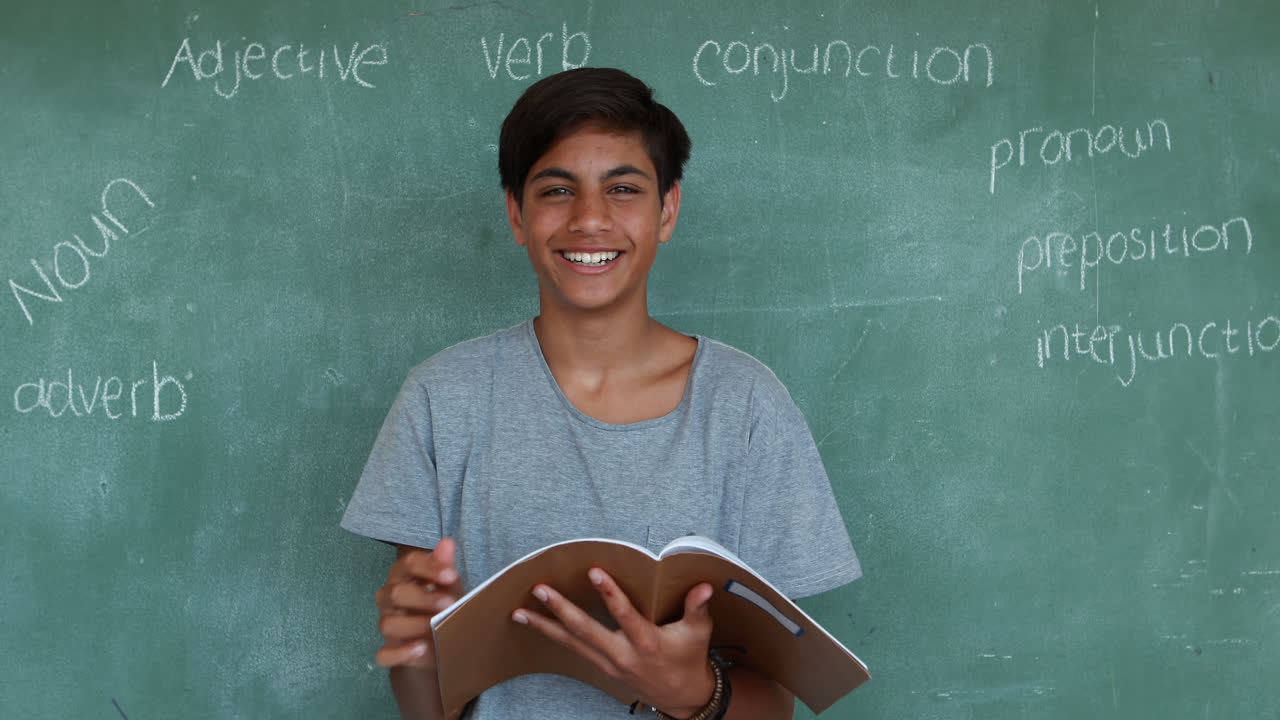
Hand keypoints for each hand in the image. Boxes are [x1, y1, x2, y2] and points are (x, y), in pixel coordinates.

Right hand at [374, 537, 463, 667]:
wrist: (440, 638)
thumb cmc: (441, 603)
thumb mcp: (448, 584)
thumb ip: (445, 565)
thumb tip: (447, 542)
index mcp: (403, 575)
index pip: (409, 563)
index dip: (430, 567)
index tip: (451, 576)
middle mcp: (389, 597)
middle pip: (396, 593)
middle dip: (424, 598)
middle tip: (449, 604)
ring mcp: (387, 623)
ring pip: (388, 624)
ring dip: (414, 626)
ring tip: (436, 628)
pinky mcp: (389, 650)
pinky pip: (384, 654)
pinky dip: (401, 653)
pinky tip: (420, 649)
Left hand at [512, 568, 715, 716]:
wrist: (683, 697)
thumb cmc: (690, 658)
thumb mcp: (698, 632)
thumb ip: (697, 607)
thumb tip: (703, 586)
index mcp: (647, 642)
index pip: (624, 614)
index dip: (608, 592)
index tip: (593, 571)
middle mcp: (622, 654)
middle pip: (585, 630)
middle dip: (560, 610)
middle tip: (540, 591)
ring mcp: (608, 663)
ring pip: (571, 643)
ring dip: (544, 627)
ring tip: (519, 612)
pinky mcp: (601, 668)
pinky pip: (573, 650)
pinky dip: (553, 637)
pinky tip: (536, 625)